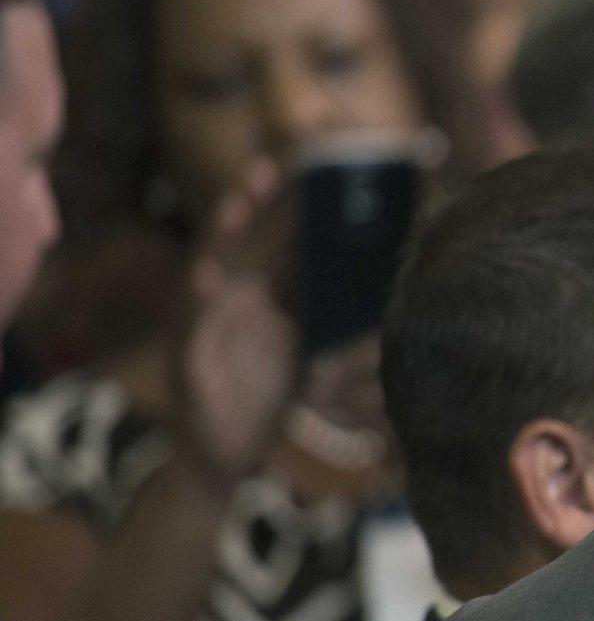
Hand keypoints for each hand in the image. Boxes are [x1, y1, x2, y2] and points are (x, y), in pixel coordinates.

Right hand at [168, 163, 298, 492]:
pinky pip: (190, 329)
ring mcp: (202, 330)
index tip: (312, 163)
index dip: (289, 205)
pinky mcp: (188, 364)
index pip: (273, 242)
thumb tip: (379, 275)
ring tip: (236, 203)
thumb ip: (326, 309)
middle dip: (254, 204)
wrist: (224, 457)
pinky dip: (197, 301)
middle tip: (274, 164)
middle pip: (240, 245)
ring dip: (220, 238)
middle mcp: (226, 304)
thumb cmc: (263, 393)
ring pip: (207, 273)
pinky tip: (207, 279)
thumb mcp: (303, 345)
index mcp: (255, 297)